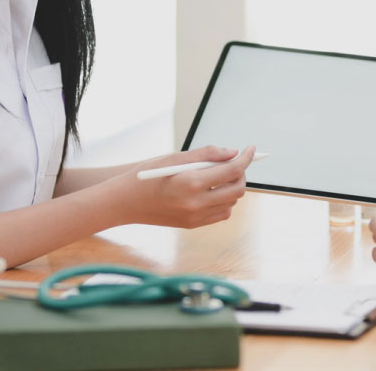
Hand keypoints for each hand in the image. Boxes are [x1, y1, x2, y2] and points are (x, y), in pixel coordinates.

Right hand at [108, 145, 254, 228]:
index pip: (232, 170)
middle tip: (235, 162)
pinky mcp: (193, 225)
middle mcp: (196, 203)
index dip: (246, 158)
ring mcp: (195, 217)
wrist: (124, 203)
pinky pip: (221, 214)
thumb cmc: (149, 175)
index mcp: (191, 182)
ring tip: (220, 176)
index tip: (251, 149)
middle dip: (241, 173)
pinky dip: (224, 201)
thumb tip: (233, 153)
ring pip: (232, 203)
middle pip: (237, 189)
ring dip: (232, 187)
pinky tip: (213, 190)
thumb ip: (207, 154)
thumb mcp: (176, 157)